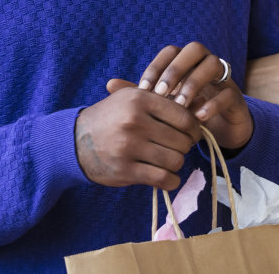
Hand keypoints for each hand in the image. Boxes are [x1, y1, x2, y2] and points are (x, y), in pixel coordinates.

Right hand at [75, 85, 198, 188]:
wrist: (75, 140)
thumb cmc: (112, 117)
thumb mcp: (131, 98)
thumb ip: (163, 100)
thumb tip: (203, 103)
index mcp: (139, 99)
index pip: (184, 116)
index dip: (193, 128)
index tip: (189, 133)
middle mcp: (135, 121)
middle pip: (182, 141)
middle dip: (184, 147)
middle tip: (176, 147)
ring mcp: (129, 147)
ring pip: (176, 160)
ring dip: (176, 163)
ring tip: (168, 160)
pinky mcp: (125, 170)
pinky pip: (163, 179)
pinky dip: (170, 180)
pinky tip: (165, 176)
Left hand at [135, 43, 253, 149]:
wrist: (219, 132)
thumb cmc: (186, 113)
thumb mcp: (163, 104)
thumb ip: (141, 94)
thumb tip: (109, 84)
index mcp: (186, 62)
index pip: (171, 50)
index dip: (157, 66)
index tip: (145, 88)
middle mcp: (205, 64)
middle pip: (195, 48)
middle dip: (177, 69)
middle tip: (162, 93)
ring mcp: (224, 78)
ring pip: (214, 64)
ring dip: (194, 83)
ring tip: (180, 106)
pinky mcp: (236, 97)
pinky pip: (228, 92)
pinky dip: (213, 104)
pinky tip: (198, 118)